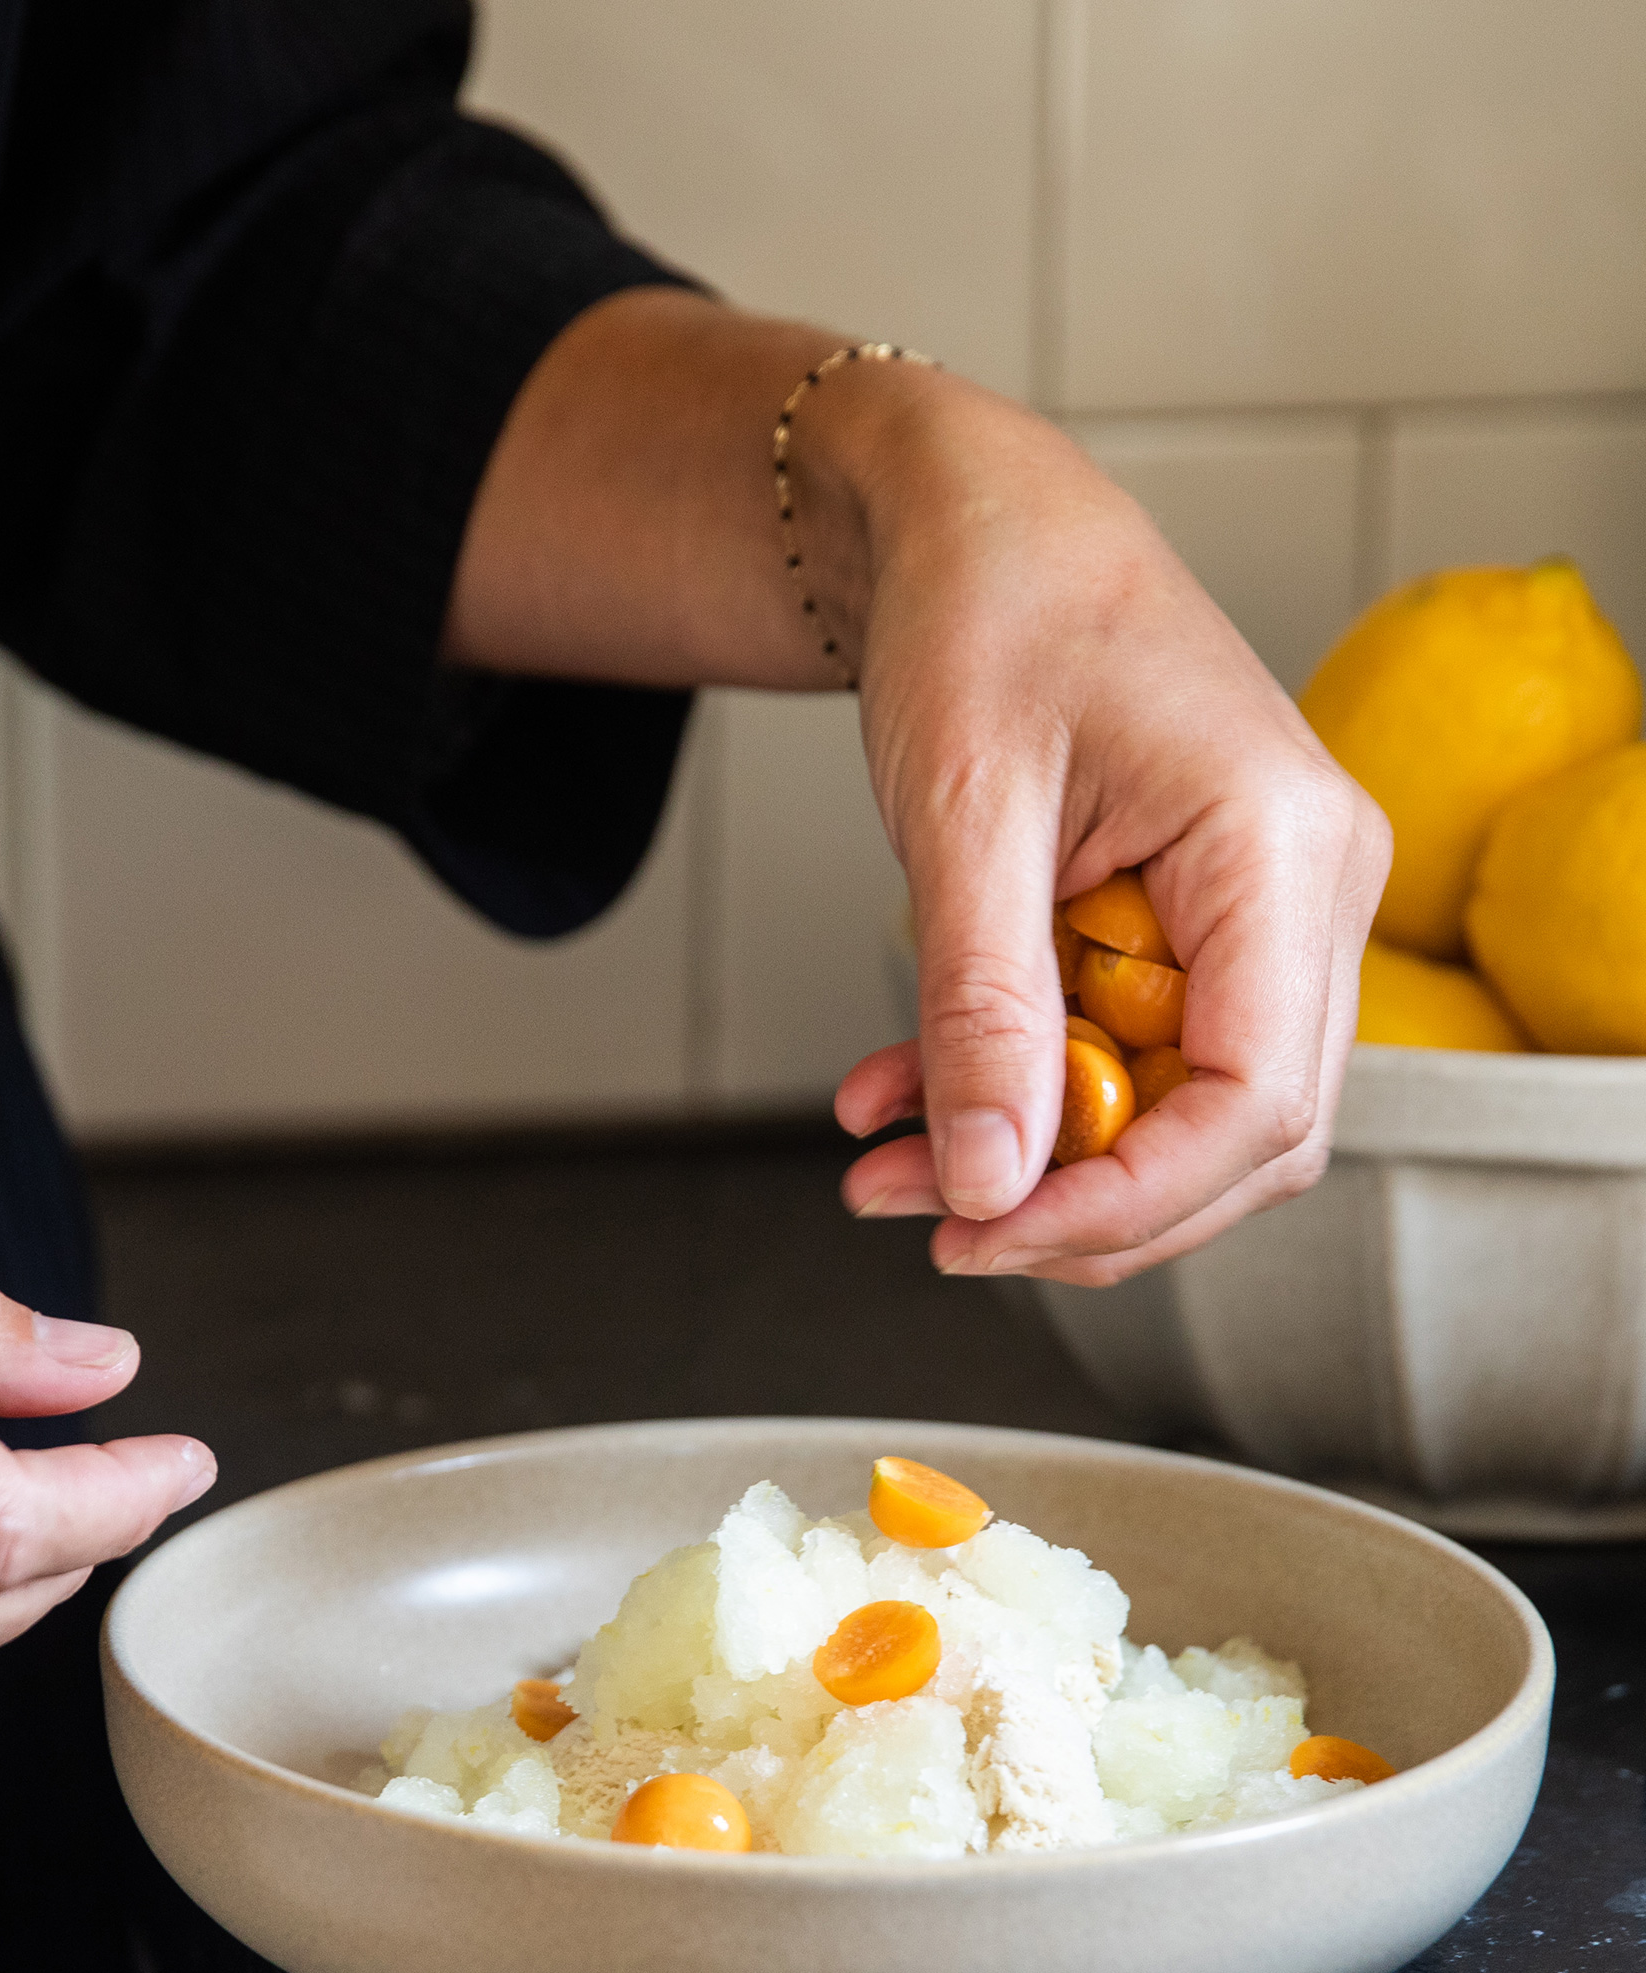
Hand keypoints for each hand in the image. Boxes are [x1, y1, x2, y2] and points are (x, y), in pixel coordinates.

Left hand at [441, 291, 1384, 1281]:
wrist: (974, 523)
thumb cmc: (984, 609)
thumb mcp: (961, 814)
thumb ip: (982, 1007)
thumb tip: (989, 1184)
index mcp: (1282, 846)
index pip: (1255, 1099)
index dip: (1125, 1201)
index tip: (983, 1229)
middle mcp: (1308, 889)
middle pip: (1241, 1133)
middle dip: (1079, 1204)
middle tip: (931, 1224)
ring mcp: (1265, 910)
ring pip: (1185, 1113)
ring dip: (1039, 1163)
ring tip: (885, 1163)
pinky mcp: (1203, 924)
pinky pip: (1133, 1055)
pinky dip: (1022, 1095)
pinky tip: (904, 1093)